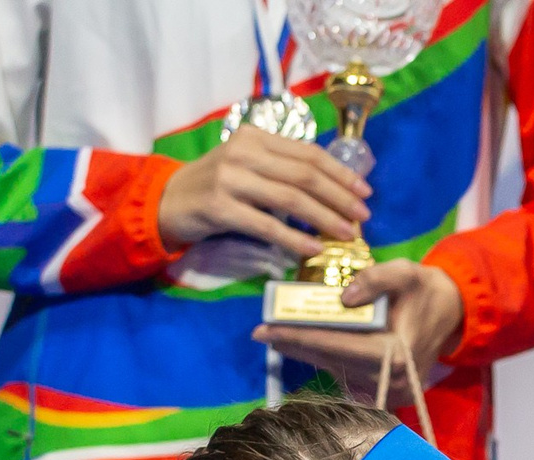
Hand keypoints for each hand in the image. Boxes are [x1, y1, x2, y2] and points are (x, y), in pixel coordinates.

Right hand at [157, 126, 369, 260]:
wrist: (168, 201)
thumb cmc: (218, 186)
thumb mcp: (250, 166)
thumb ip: (283, 168)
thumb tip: (335, 188)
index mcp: (255, 137)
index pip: (308, 153)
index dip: (341, 173)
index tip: (365, 191)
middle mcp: (242, 152)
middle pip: (304, 176)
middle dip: (340, 197)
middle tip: (363, 216)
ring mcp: (229, 178)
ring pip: (290, 199)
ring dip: (325, 218)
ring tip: (347, 234)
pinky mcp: (219, 207)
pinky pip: (267, 226)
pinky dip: (295, 238)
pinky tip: (315, 248)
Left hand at [255, 260, 467, 396]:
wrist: (454, 314)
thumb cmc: (426, 290)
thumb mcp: (404, 272)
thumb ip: (375, 279)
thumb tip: (342, 298)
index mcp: (396, 354)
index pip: (336, 347)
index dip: (298, 338)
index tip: (264, 331)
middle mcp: (392, 380)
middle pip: (331, 362)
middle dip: (295, 346)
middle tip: (262, 332)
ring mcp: (390, 391)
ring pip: (336, 371)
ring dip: (308, 353)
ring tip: (280, 336)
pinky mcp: (388, 393)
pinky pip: (348, 376)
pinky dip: (327, 359)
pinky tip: (307, 344)